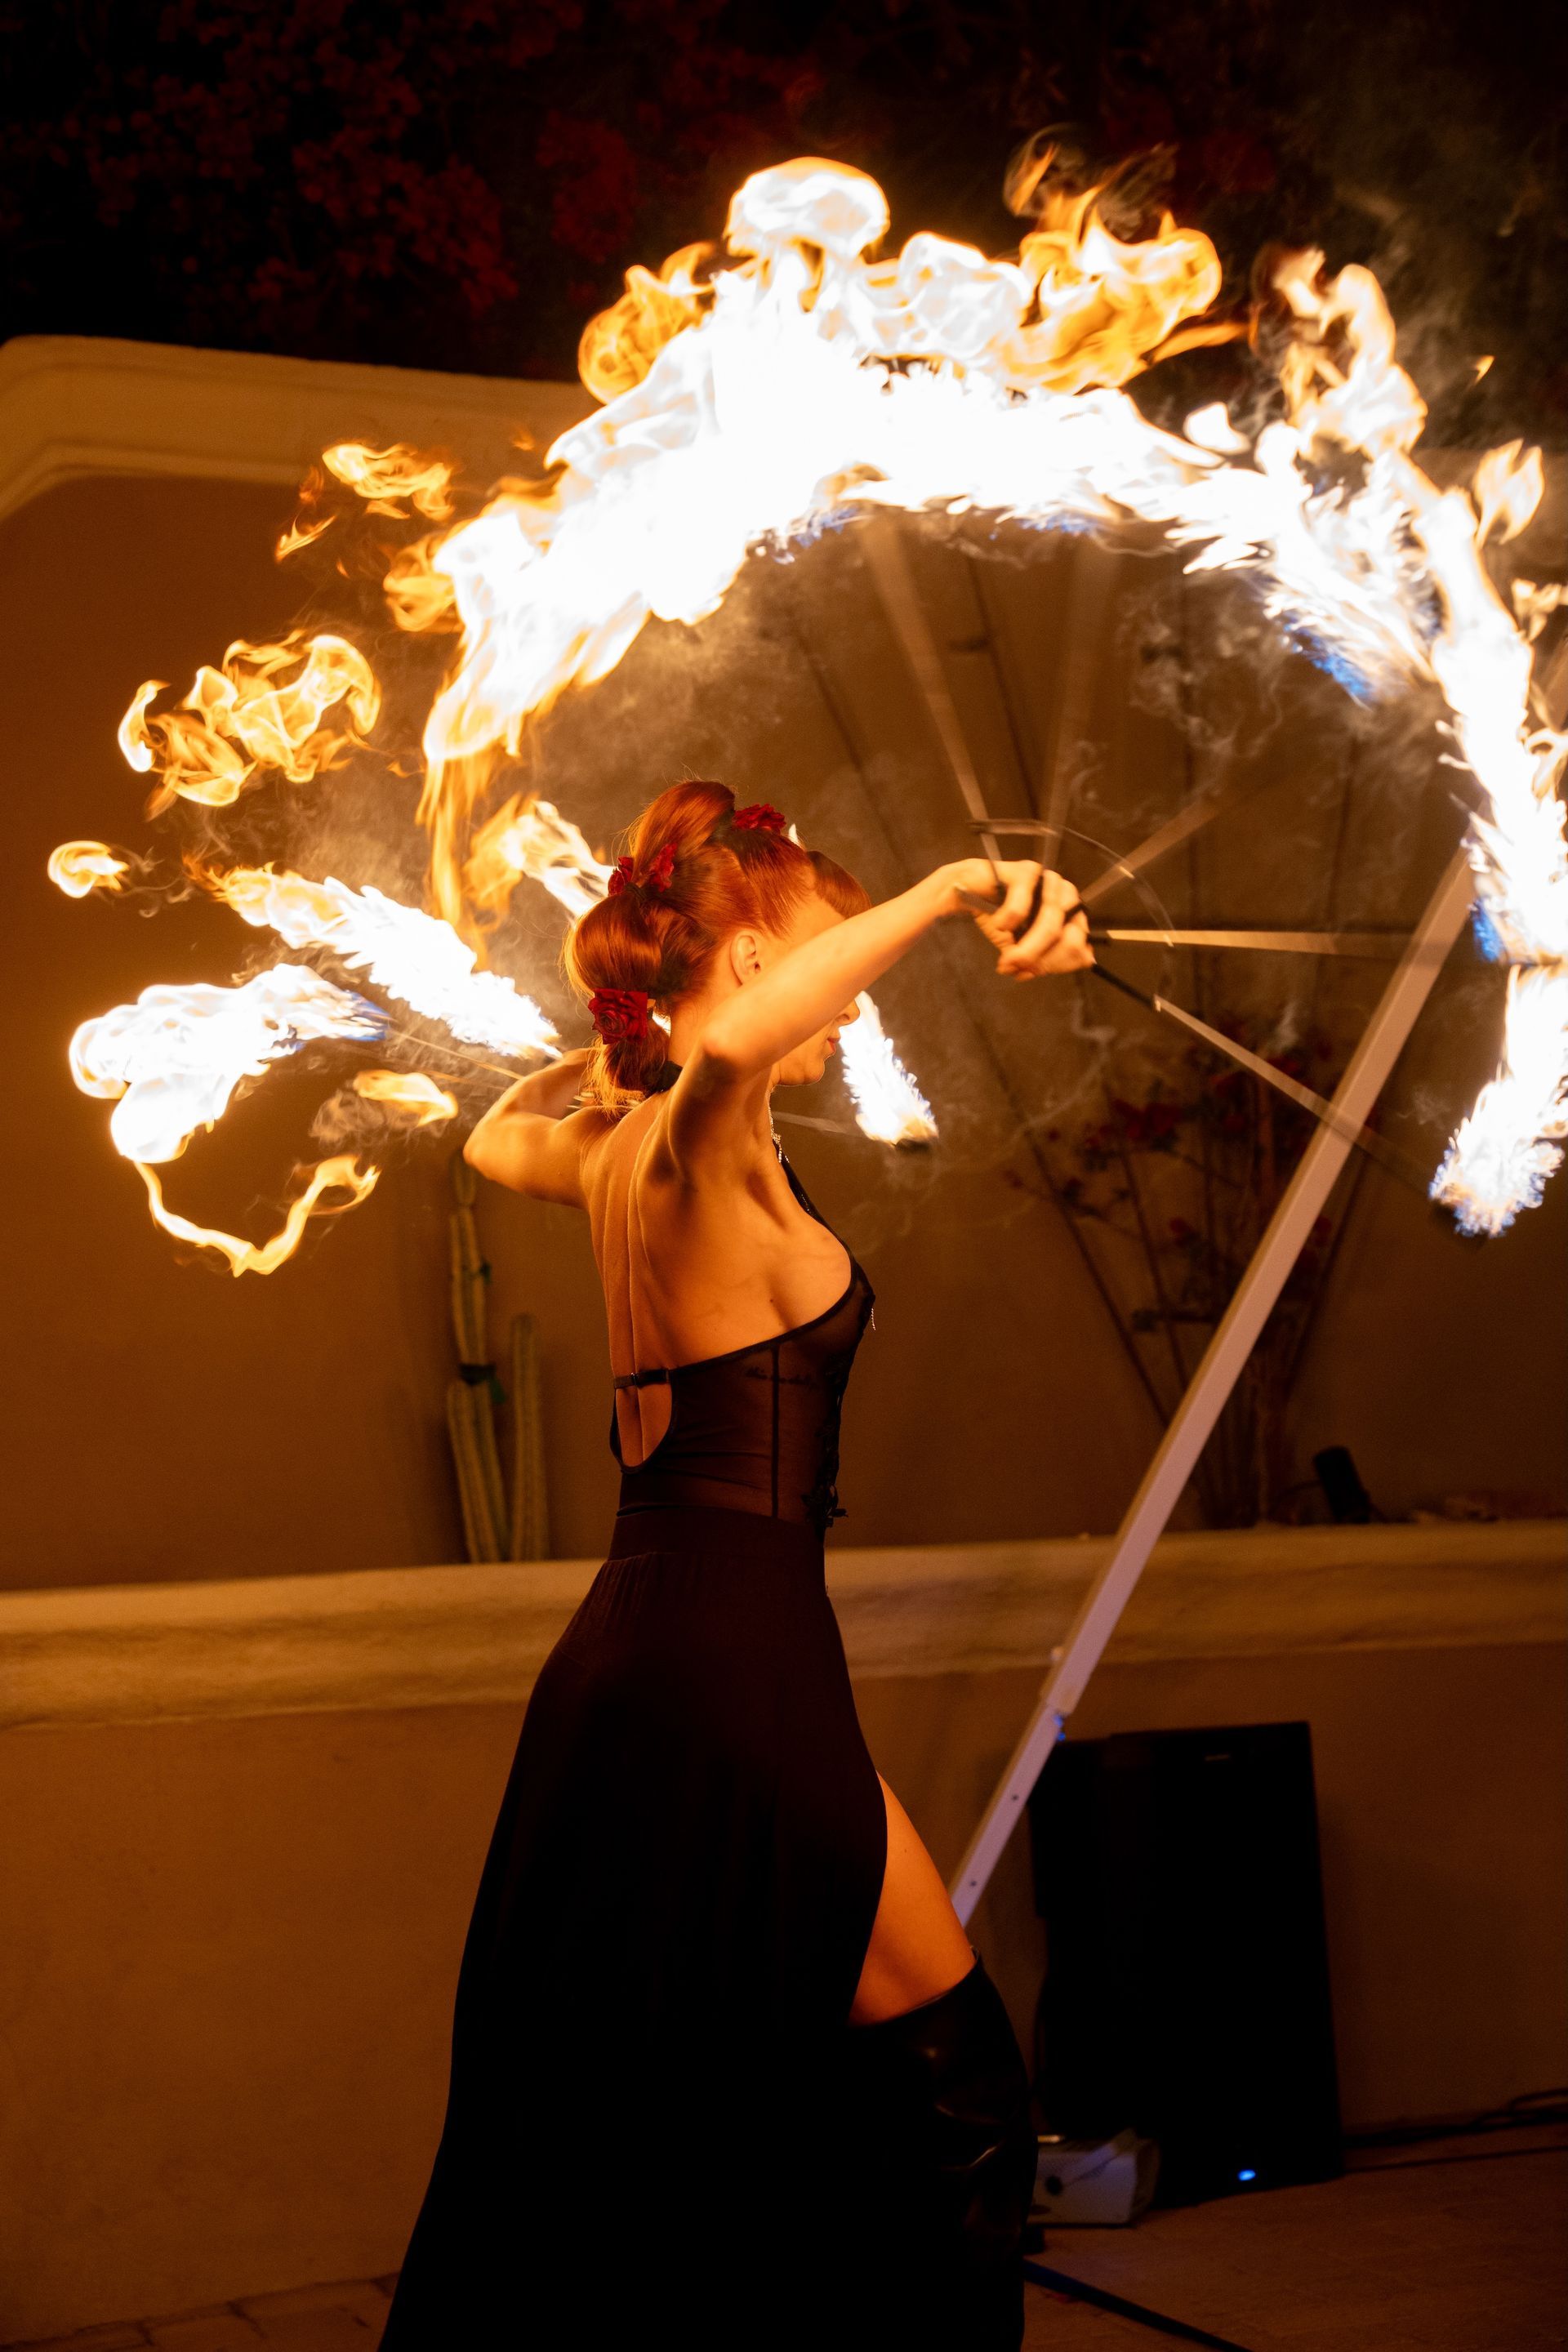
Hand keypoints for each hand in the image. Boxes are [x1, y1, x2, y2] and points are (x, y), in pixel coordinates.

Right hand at [950, 859, 1093, 977]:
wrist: (968, 889)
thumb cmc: (998, 915)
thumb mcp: (1019, 945)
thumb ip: (1036, 958)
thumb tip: (1049, 970)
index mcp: (1070, 913)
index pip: (1081, 943)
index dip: (1059, 964)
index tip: (1031, 973)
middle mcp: (1065, 895)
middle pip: (1069, 936)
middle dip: (1042, 959)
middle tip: (1016, 968)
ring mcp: (1049, 881)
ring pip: (1050, 923)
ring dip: (1027, 948)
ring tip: (1007, 960)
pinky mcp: (1028, 871)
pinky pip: (1023, 907)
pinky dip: (1008, 922)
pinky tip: (997, 925)